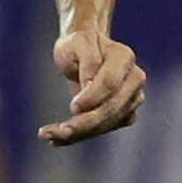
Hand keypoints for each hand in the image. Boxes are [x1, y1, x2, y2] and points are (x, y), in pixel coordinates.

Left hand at [43, 27, 144, 145]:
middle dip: (85, 123)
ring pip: (108, 124)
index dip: (93, 97)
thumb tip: (89, 86)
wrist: (84, 53)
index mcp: (123, 57)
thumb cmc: (78, 45)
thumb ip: (88, 61)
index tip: (72, 107)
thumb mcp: (78, 43)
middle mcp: (134, 79)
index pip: (110, 83)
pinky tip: (55, 139)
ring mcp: (131, 99)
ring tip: (47, 135)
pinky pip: (102, 130)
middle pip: (112, 108)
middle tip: (57, 131)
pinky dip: (79, 136)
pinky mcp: (123, 115)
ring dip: (78, 133)